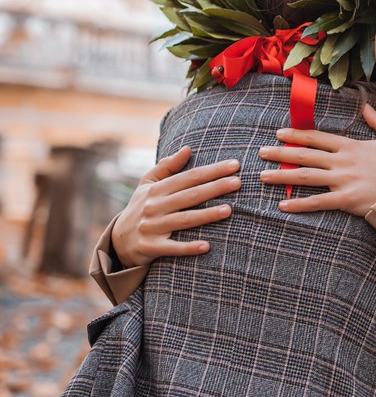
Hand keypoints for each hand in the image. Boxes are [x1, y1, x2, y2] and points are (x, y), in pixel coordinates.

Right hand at [112, 146, 239, 267]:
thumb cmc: (140, 207)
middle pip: (190, 196)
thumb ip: (167, 167)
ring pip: (184, 220)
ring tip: (229, 210)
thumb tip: (187, 148)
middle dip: (215, 188)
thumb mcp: (147, 184)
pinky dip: (188, 248)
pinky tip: (206, 246)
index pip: (189, 177)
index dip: (212, 170)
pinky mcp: (151, 247)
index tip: (234, 165)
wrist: (117, 241)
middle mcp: (154, 206)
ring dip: (206, 215)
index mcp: (157, 190)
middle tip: (238, 182)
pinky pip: (172, 248)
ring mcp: (152, 227)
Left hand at [261, 104, 375, 216]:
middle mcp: (342, 162)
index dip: (297, 135)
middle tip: (261, 153)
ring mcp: (342, 181)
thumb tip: (365, 106)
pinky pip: (317, 202)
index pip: (317, 138)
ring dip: (282, 176)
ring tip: (263, 176)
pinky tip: (282, 205)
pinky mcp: (346, 200)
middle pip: (305, 156)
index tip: (280, 134)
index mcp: (352, 146)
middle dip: (280, 154)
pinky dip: (298, 205)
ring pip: (305, 177)